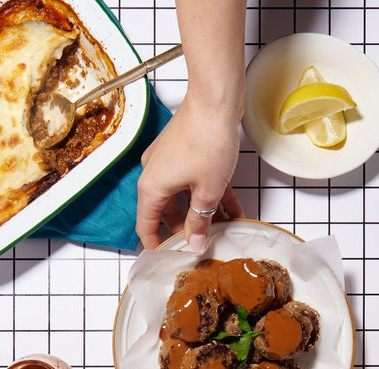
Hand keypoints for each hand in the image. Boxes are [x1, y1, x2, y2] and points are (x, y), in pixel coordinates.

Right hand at [136, 94, 243, 251]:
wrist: (215, 101)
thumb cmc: (207, 141)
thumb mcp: (207, 191)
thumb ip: (200, 221)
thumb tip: (194, 243)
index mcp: (152, 187)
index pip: (145, 225)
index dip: (156, 244)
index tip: (168, 257)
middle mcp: (155, 174)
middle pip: (166, 211)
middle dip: (186, 229)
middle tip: (203, 244)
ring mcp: (169, 161)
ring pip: (184, 196)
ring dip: (203, 212)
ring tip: (225, 228)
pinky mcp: (184, 151)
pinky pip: (194, 180)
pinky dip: (209, 194)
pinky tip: (233, 209)